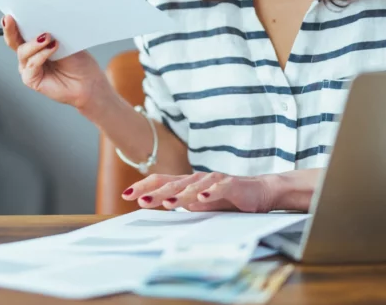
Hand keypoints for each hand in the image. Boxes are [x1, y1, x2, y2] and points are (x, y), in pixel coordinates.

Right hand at [3, 15, 107, 109]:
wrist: (88, 82)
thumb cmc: (78, 62)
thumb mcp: (64, 40)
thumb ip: (49, 31)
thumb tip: (41, 19)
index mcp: (34, 43)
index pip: (19, 30)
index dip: (13, 22)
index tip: (11, 13)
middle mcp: (29, 54)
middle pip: (13, 41)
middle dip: (11, 29)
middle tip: (11, 19)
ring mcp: (28, 67)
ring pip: (23, 52)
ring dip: (35, 43)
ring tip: (48, 37)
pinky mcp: (31, 79)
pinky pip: (31, 65)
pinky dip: (41, 55)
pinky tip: (52, 48)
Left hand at [121, 170, 321, 212]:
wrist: (259, 192)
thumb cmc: (227, 199)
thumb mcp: (200, 205)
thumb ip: (182, 203)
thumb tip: (161, 205)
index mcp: (188, 184)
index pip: (161, 181)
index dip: (144, 186)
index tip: (126, 194)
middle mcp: (198, 179)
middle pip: (173, 183)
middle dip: (155, 192)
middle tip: (140, 200)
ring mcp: (214, 180)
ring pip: (193, 185)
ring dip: (180, 194)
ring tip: (167, 203)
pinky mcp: (232, 184)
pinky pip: (219, 187)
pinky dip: (210, 193)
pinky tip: (202, 199)